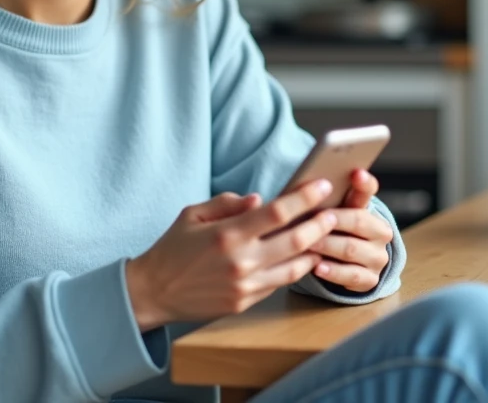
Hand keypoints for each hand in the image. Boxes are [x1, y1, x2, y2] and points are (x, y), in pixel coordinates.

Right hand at [125, 181, 338, 330]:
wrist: (154, 292)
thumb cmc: (172, 248)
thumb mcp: (192, 214)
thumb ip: (227, 204)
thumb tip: (259, 200)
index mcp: (227, 234)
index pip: (277, 212)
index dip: (304, 197)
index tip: (321, 185)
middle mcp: (240, 261)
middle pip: (296, 240)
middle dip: (320, 223)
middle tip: (333, 212)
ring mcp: (245, 285)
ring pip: (295, 267)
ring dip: (314, 250)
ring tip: (324, 236)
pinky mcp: (245, 302)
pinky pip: (279, 283)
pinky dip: (294, 269)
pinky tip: (302, 258)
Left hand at [308, 169, 392, 292]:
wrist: (348, 265)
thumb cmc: (332, 232)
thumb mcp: (330, 214)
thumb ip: (324, 200)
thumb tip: (304, 186)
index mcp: (370, 208)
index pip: (369, 191)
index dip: (364, 182)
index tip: (355, 172)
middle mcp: (380, 232)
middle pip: (358, 221)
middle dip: (333, 220)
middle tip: (312, 220)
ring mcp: (378, 257)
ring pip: (351, 249)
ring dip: (328, 246)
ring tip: (308, 244)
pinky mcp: (371, 280)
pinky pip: (351, 275)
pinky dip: (333, 271)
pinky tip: (317, 266)